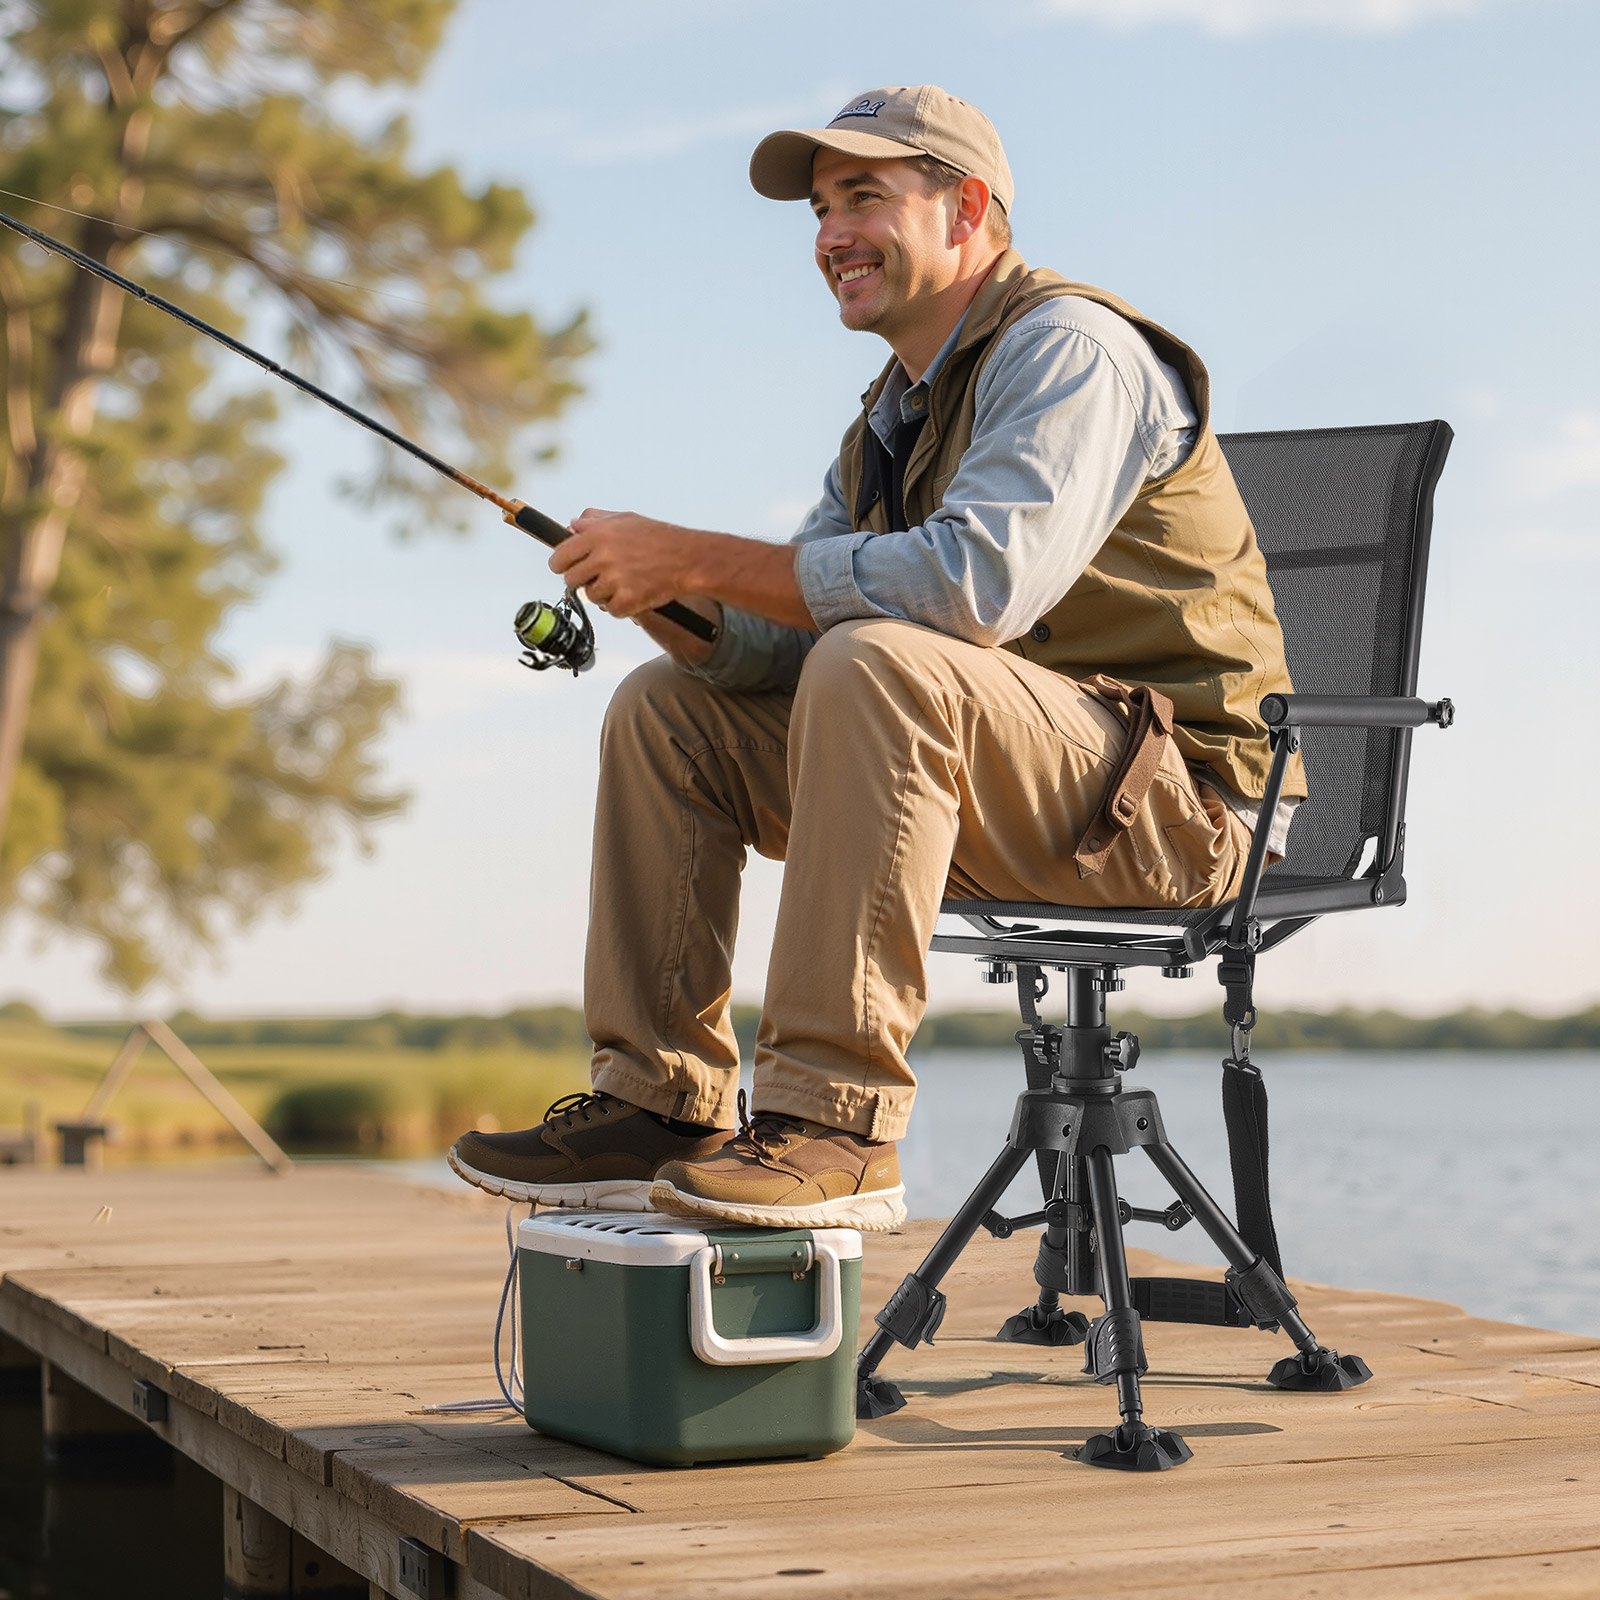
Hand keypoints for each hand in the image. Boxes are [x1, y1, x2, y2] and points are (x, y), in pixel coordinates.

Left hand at [550, 508, 698, 617]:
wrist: (688, 559)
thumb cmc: (660, 538)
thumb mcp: (625, 519)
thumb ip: (595, 521)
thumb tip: (573, 525)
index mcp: (597, 536)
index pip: (560, 557)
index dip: (560, 564)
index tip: (565, 568)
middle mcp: (602, 557)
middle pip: (571, 580)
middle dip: (582, 580)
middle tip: (598, 577)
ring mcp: (614, 581)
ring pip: (591, 597)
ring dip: (604, 593)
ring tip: (623, 582)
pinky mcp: (627, 601)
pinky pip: (611, 610)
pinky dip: (621, 606)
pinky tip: (632, 593)